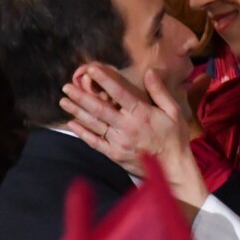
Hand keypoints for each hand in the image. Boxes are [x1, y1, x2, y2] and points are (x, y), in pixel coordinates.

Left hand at [60, 63, 207, 211]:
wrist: (173, 169)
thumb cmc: (175, 138)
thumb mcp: (173, 112)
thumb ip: (159, 92)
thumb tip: (149, 72)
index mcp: (141, 114)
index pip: (119, 92)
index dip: (104, 79)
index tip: (91, 69)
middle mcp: (126, 126)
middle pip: (99, 108)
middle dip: (81, 96)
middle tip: (66, 87)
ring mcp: (118, 141)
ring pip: (94, 124)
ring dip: (77, 112)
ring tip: (64, 101)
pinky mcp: (114, 154)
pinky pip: (95, 142)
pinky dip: (82, 133)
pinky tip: (72, 124)